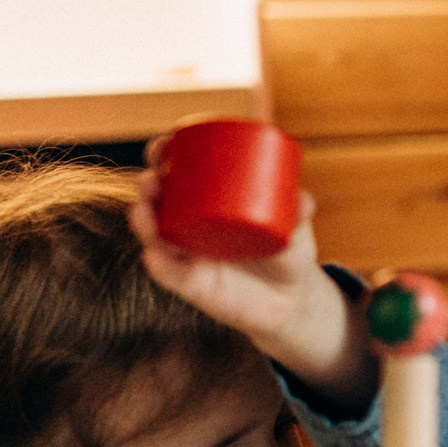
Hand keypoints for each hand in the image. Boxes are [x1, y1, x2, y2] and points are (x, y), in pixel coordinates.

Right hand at [129, 164, 325, 345]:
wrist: (289, 301)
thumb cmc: (287, 252)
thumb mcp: (295, 229)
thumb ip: (299, 213)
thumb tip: (304, 201)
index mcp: (207, 201)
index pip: (176, 172)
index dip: (161, 155)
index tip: (163, 146)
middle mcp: (191, 225)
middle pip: (156, 200)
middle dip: (146, 186)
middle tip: (154, 180)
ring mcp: (188, 255)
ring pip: (155, 235)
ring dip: (143, 222)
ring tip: (145, 213)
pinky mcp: (191, 285)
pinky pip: (168, 274)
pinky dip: (159, 265)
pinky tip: (154, 256)